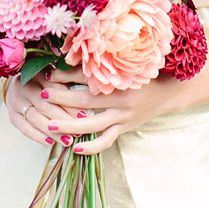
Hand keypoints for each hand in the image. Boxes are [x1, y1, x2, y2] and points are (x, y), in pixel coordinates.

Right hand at [2, 68, 89, 148]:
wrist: (16, 84)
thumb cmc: (44, 81)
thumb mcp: (54, 76)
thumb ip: (67, 84)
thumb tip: (86, 103)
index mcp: (37, 73)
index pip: (55, 89)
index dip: (70, 102)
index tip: (85, 114)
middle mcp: (24, 86)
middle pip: (45, 105)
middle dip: (64, 119)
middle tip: (79, 130)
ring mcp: (16, 101)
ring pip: (35, 118)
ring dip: (53, 131)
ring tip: (68, 140)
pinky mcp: (12, 116)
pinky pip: (25, 128)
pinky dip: (38, 136)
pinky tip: (50, 142)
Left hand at [37, 66, 184, 153]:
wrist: (166, 93)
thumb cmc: (141, 75)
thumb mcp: (124, 67)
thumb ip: (101, 65)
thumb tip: (70, 59)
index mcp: (120, 78)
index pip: (87, 77)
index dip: (66, 75)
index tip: (48, 74)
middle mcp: (121, 98)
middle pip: (85, 100)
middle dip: (61, 98)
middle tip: (41, 96)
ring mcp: (123, 116)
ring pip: (92, 125)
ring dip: (69, 126)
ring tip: (49, 126)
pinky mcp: (125, 129)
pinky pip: (106, 141)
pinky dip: (91, 147)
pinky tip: (75, 148)